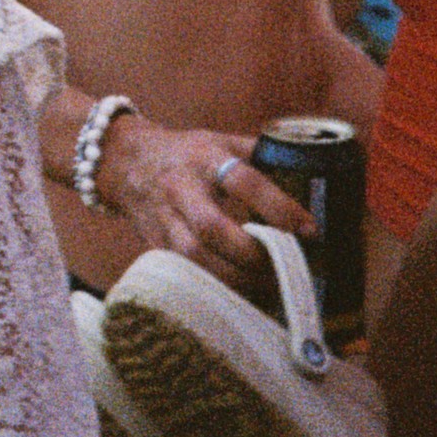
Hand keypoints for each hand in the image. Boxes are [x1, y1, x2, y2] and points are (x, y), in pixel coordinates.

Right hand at [103, 117, 315, 285]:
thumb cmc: (186, 153)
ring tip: (267, 287)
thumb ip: (260, 155)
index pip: (244, 181)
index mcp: (204, 158)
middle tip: (286, 266)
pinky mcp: (154, 244)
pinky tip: (241, 295)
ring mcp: (163, 219)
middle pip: (211, 228)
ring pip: (193, 257)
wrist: (125, 161)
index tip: (310, 230)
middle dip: (252, 253)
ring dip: (234, 278)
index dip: (278, 207)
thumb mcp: (221, 141)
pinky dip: (214, 287)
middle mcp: (180, 188)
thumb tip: (311, 173)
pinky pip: (183, 272)